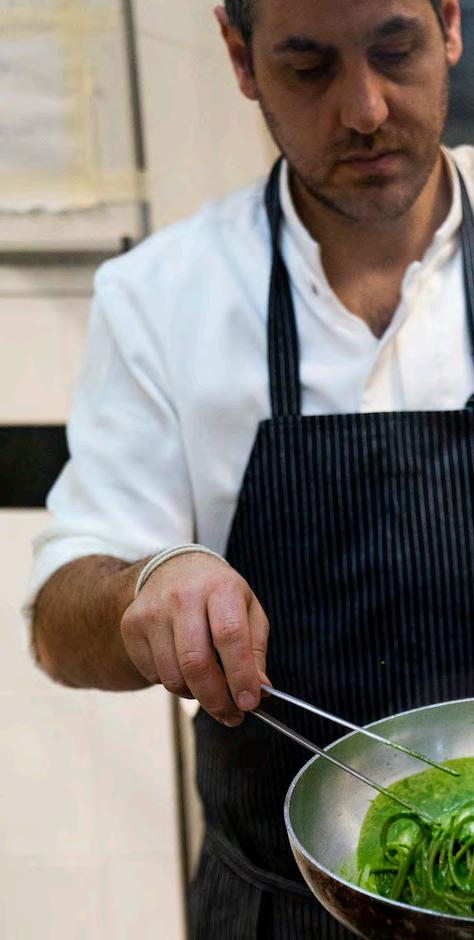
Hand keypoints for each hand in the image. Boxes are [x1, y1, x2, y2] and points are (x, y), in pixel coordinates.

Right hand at [120, 554, 269, 725]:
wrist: (172, 569)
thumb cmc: (217, 595)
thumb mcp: (248, 609)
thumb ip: (255, 650)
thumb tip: (259, 689)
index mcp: (219, 587)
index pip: (229, 636)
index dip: (241, 676)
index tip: (250, 703)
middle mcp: (182, 596)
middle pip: (196, 663)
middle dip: (217, 699)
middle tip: (231, 715)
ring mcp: (152, 611)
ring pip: (173, 676)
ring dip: (195, 695)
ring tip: (209, 687)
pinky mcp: (131, 626)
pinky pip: (154, 675)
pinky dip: (173, 683)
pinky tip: (183, 667)